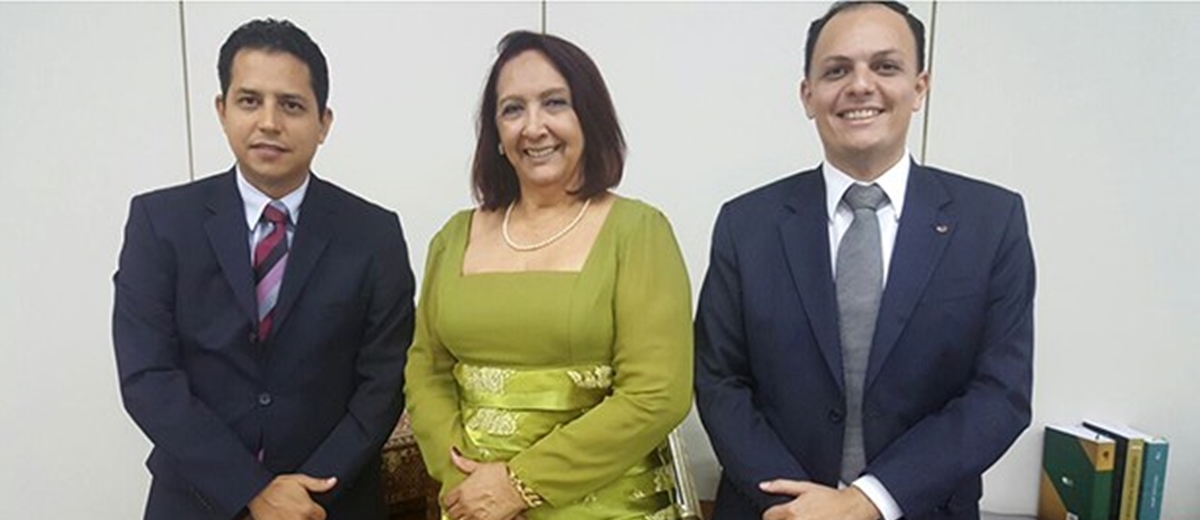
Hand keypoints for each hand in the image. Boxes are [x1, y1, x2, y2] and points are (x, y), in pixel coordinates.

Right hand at [247, 474, 336, 519]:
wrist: (254, 493)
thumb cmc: (274, 486)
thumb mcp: (297, 480)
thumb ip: (318, 483)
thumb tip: (333, 481)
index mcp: (307, 508)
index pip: (321, 516)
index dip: (316, 512)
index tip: (308, 509)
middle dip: (307, 518)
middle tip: (297, 511)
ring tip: (290, 514)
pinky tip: (285, 517)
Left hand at [442, 448, 526, 519]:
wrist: (518, 486)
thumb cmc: (502, 475)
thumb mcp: (480, 467)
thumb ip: (464, 463)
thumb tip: (453, 453)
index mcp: (462, 491)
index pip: (446, 501)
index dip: (449, 501)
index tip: (453, 501)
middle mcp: (466, 505)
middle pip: (452, 513)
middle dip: (455, 511)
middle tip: (461, 509)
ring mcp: (475, 516)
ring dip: (463, 518)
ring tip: (470, 515)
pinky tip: (479, 517)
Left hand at [759, 480, 879, 519]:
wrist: (854, 508)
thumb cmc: (830, 498)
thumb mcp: (805, 487)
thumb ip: (781, 486)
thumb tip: (762, 486)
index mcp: (792, 511)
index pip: (768, 517)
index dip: (770, 517)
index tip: (777, 516)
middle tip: (792, 518)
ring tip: (801, 519)